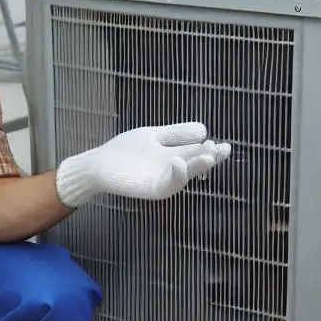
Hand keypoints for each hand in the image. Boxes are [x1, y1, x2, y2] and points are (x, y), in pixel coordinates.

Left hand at [54, 122, 230, 208]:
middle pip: (195, 164)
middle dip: (209, 157)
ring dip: (197, 167)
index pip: (198, 152)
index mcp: (175, 156)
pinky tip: (178, 161)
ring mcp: (161, 180)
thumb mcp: (154, 136)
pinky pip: (167, 185)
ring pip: (184, 176)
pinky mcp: (149, 189)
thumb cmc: (125, 152)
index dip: (210, 148)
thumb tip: (204, 130)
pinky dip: (174, 176)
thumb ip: (176, 134)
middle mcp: (172, 171)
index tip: (219, 144)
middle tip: (222, 150)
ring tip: (208, 156)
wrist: (97, 165)